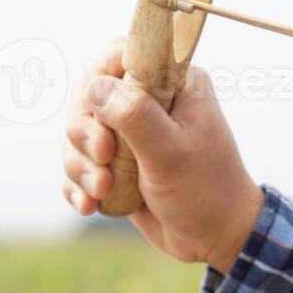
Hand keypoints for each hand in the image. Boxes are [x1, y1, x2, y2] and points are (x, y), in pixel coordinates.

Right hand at [62, 38, 264, 272]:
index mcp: (174, 83)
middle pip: (87, 96)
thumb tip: (94, 86)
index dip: (100, 81)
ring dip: (81, 166)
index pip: (120, 55)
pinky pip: (78, 164)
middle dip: (85, 133)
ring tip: (103, 192)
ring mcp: (129, 133)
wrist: (215, 238)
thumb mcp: (172, 153)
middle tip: (103, 159)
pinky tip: (90, 206)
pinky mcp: (115, 164)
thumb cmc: (205, 191)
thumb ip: (134, 116)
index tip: (102, 119)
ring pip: (77, 134)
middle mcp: (149, 101)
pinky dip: (78, 185)